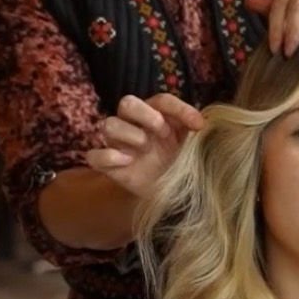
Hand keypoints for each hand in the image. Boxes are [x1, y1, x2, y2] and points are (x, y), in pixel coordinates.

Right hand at [84, 92, 203, 199]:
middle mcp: (134, 125)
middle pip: (127, 103)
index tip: (198, 126)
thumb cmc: (182, 165)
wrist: (172, 198)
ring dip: (130, 134)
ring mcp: (118, 144)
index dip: (180, 109)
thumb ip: (195, 131)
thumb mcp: (194, 147)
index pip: (162, 100)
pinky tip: (127, 162)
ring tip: (146, 149)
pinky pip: (94, 155)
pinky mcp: (108, 166)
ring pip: (109, 124)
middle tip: (162, 132)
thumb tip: (204, 123)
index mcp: (156, 116)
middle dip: (145, 115)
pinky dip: (108, 156)